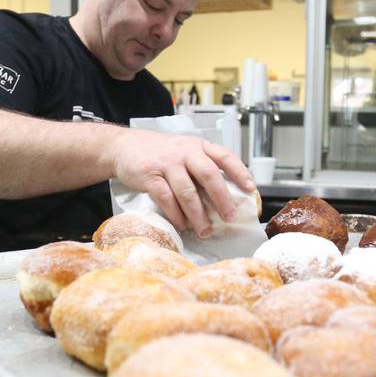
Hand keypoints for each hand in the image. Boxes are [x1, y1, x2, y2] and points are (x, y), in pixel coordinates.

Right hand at [110, 129, 255, 237]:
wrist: (124, 146)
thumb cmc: (161, 153)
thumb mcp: (185, 151)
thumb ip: (202, 167)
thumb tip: (225, 196)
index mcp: (199, 146)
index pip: (225, 156)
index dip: (240, 172)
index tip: (250, 189)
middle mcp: (185, 151)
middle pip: (209, 175)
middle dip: (221, 199)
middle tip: (229, 217)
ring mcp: (167, 163)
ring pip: (187, 191)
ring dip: (197, 214)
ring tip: (205, 230)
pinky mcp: (149, 175)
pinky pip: (166, 197)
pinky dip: (176, 214)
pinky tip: (182, 225)